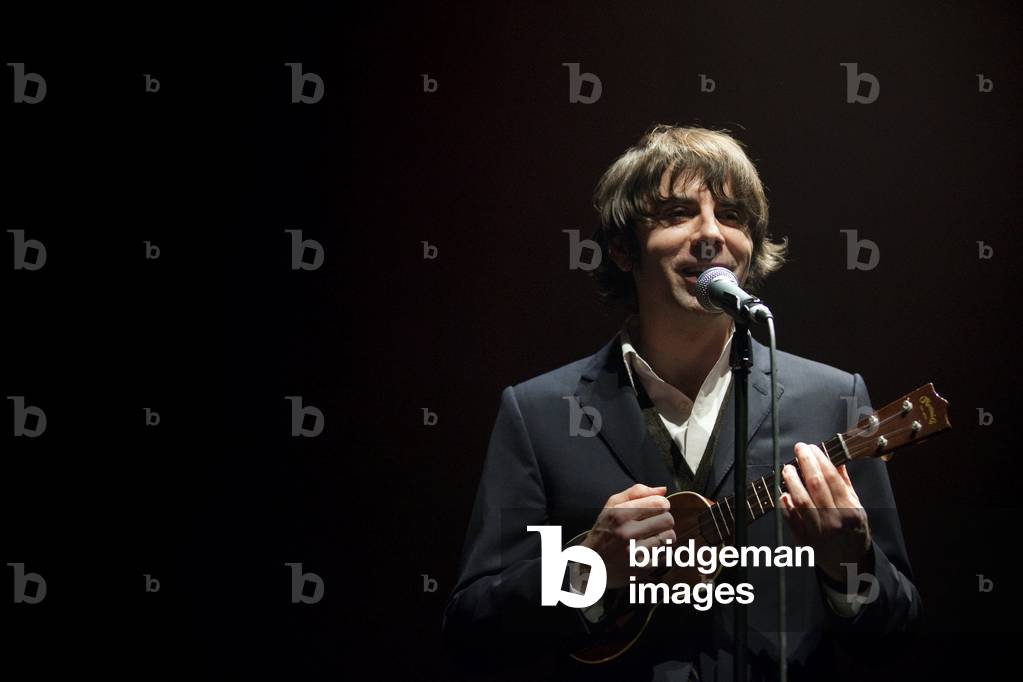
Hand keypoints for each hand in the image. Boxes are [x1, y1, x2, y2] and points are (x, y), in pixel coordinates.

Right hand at [581, 483, 674, 588]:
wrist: (592, 562)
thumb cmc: (605, 529)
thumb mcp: (612, 505)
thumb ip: (637, 492)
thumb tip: (663, 490)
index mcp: (620, 513)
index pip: (660, 503)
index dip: (662, 504)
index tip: (655, 508)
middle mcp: (627, 532)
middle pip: (668, 520)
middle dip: (664, 520)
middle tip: (653, 523)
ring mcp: (634, 552)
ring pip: (669, 537)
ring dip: (663, 536)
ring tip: (649, 536)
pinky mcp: (641, 567)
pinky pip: (666, 554)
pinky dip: (660, 550)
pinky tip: (647, 550)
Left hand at [780, 442, 872, 584]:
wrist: (850, 565)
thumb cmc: (854, 533)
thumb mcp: (858, 508)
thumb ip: (846, 485)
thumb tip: (836, 461)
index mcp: (849, 509)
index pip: (832, 478)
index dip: (820, 460)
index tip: (812, 448)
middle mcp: (834, 519)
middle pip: (815, 485)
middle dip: (805, 462)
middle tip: (799, 449)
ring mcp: (818, 531)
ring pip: (801, 500)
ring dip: (792, 481)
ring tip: (787, 468)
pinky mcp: (805, 540)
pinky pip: (791, 519)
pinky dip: (786, 505)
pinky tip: (783, 493)